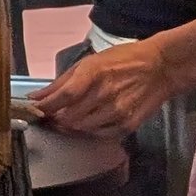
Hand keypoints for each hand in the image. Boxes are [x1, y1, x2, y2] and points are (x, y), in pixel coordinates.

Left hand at [28, 38, 172, 136]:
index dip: (46, 107)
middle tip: (51, 116)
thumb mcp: (89, 62)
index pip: (63, 96)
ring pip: (82, 129)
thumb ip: (62, 82)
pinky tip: (88, 123)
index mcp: (93, 73)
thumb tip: (37, 97)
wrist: (160, 68)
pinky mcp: (129, 124)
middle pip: (70, 117)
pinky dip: (89, 132)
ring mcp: (118, 111)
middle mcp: (105, 94)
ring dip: (70, 127)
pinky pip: (100, 135)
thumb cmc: (122, 60)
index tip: (35, 110)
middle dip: (55, 119)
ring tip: (68, 119)